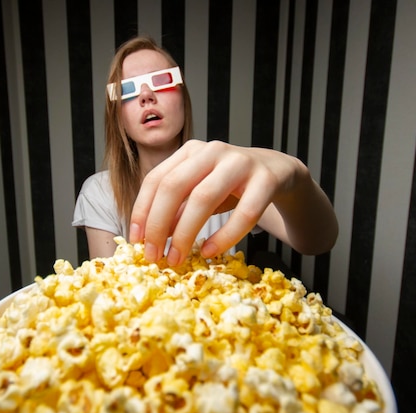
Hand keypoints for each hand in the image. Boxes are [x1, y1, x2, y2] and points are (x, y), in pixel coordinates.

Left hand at [129, 139, 336, 264]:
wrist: (279, 172)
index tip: (136, 241)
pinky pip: (244, 212)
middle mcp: (211, 151)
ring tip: (178, 259)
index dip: (142, 211)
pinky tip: (211, 252)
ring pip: (204, 197)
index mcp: (189, 152)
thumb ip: (176, 212)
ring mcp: (240, 162)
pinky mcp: (266, 179)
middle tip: (154, 256)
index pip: (155, 179)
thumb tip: (150, 239)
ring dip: (186, 233)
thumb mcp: (200, 195)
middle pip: (174, 186)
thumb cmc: (232, 186)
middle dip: (159, 224)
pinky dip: (225, 235)